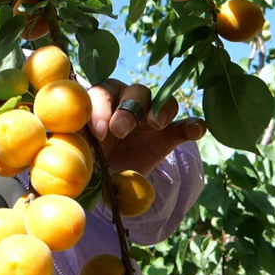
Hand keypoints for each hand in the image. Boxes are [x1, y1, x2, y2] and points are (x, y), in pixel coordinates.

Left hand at [87, 79, 206, 175]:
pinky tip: (196, 130)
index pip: (99, 94)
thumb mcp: (80, 160)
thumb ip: (78, 156)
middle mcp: (123, 105)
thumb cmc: (89, 166)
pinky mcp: (168, 135)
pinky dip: (192, 124)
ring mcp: (147, 119)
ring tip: (156, 125)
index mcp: (96, 107)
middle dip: (127, 108)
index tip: (99, 133)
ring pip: (158, 99)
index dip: (99, 109)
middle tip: (121, 131)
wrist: (108, 184)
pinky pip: (184, 124)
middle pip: (131, 91)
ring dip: (159, 108)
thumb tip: (79, 168)